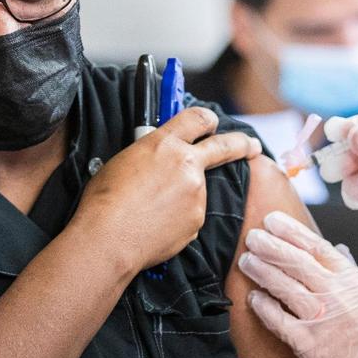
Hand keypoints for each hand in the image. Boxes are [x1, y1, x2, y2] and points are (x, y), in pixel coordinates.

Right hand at [75, 107, 261, 272]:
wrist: (108, 238)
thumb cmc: (105, 200)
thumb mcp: (125, 160)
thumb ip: (151, 154)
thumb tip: (159, 160)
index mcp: (165, 143)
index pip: (197, 118)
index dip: (208, 119)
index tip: (214, 122)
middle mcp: (187, 165)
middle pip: (225, 147)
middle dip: (243, 145)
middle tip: (252, 147)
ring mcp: (196, 194)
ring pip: (197, 190)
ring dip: (184, 196)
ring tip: (152, 210)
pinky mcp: (197, 220)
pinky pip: (190, 215)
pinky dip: (178, 219)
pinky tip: (155, 225)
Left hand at [240, 210, 357, 357]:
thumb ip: (353, 273)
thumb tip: (338, 249)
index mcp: (354, 282)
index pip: (318, 247)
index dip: (292, 231)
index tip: (273, 221)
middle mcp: (337, 296)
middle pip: (296, 262)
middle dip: (271, 245)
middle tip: (253, 237)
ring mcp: (321, 320)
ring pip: (284, 286)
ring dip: (262, 271)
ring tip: (247, 260)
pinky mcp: (307, 345)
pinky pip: (278, 320)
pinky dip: (264, 306)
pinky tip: (253, 296)